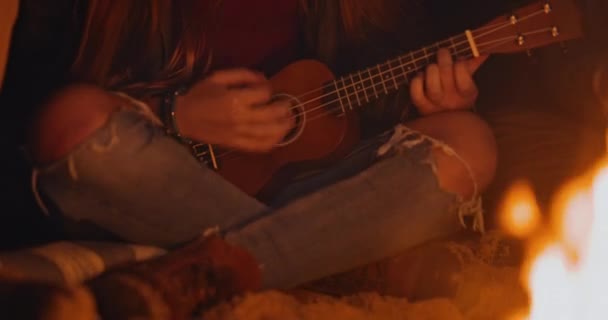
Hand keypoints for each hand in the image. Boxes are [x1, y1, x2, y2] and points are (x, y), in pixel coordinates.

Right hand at [174, 69, 293, 151]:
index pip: (264, 93)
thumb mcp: (218, 77)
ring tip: (289, 120)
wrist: (182, 117)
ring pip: (271, 133)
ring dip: (285, 126)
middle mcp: (240, 118)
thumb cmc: (200, 95)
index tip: (264, 87)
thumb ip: (243, 74)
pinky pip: (260, 146)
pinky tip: (278, 135)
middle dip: (284, 107)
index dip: (268, 88)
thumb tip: (263, 78)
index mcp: (235, 99)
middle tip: (286, 104)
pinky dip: (273, 142)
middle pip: (273, 114)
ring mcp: (239, 134)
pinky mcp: (237, 144)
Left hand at [410, 48, 487, 114]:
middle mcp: (452, 101)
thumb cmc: (457, 94)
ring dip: (431, 71)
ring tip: (432, 65)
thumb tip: (482, 51)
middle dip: (444, 60)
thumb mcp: (468, 82)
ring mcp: (436, 105)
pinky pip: (416, 95)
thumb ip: (473, 65)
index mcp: (467, 94)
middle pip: (447, 79)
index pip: (466, 82)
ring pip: (433, 88)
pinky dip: (416, 82)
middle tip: (443, 52)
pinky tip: (420, 76)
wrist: (445, 118)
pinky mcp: (421, 106)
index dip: (461, 66)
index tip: (460, 58)